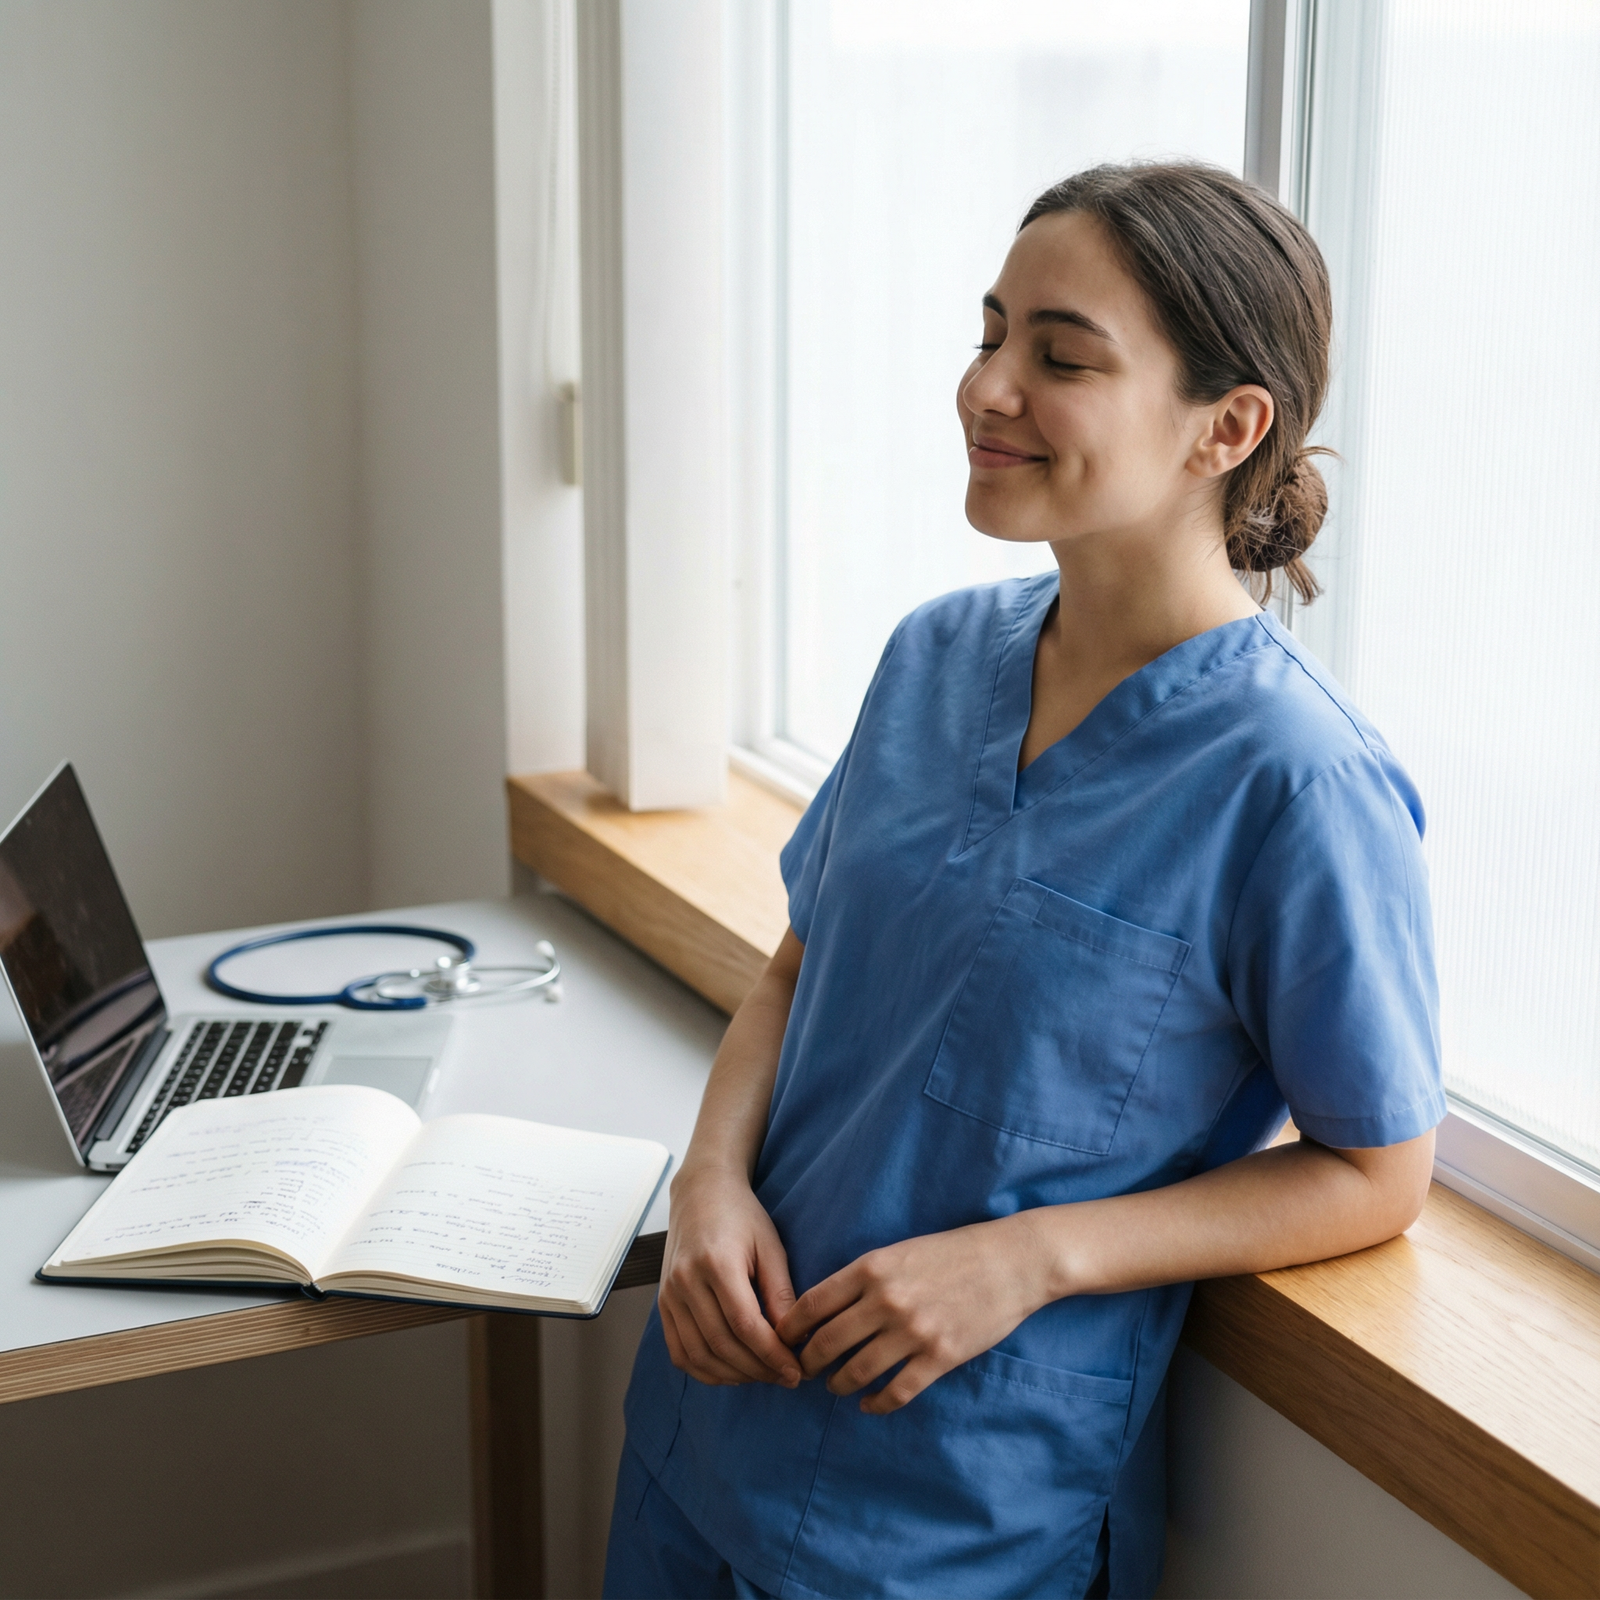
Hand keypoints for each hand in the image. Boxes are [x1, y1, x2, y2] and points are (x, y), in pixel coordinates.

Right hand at [658, 1164, 800, 1388]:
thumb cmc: (742, 1216)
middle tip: (786, 1378)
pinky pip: (680, 1352)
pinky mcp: (663, 1304)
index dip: (772, 1356)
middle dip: (758, 1370)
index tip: (796, 1372)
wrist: (701, 1193)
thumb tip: (794, 1340)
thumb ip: (780, 1293)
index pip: (746, 1326)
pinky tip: (731, 1372)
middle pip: (722, 1345)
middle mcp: (686, 1282)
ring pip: (699, 1355)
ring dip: (733, 1375)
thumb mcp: (770, 1246)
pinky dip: (705, 1370)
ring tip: (762, 1376)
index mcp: (716, 1263)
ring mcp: (669, 1295)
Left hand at [775, 1215, 1051, 1413]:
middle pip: (827, 1343)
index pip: (812, 1303)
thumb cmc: (953, 1252)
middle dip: (807, 1362)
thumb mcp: (900, 1251)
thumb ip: (863, 1276)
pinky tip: (868, 1403)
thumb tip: (824, 1307)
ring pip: (857, 1371)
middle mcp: (886, 1301)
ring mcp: (913, 1332)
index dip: (790, 1328)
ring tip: (834, 1386)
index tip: (783, 1340)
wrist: (1011, 1261)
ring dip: (838, 1384)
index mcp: (872, 1268)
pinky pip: (897, 1392)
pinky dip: (876, 1403)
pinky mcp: (939, 1357)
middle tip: (802, 1370)